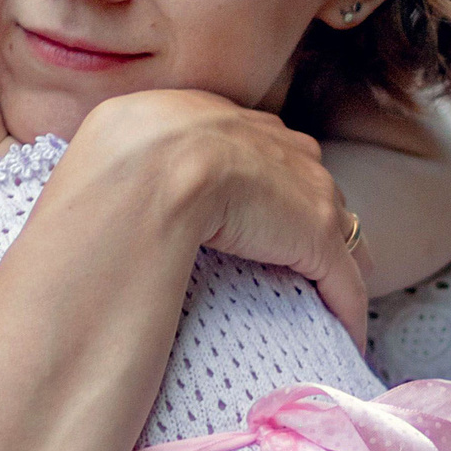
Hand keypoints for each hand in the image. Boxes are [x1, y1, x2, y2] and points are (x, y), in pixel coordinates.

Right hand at [72, 90, 367, 345]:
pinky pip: (342, 276)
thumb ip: (136, 159)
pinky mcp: (314, 230)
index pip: (252, 143)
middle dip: (307, 217)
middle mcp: (266, 136)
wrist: (135, 180)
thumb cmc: (102, 180)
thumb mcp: (114, 150)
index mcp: (208, 112)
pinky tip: (347, 338)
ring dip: (332, 262)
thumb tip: (115, 183)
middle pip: (303, 176)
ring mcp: (296, 181)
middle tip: (300, 262)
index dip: (260, 183)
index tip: (258, 217)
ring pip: (332, 224)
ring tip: (328, 301)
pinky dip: (347, 307)